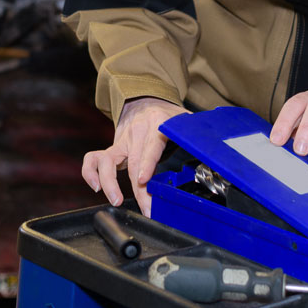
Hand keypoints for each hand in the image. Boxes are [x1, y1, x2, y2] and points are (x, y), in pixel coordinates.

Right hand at [81, 97, 186, 216]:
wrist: (144, 98)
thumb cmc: (167, 113)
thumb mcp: (185, 118)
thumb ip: (197, 132)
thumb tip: (217, 148)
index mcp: (156, 125)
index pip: (150, 145)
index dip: (146, 163)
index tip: (144, 180)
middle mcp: (136, 133)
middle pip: (133, 163)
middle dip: (139, 190)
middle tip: (148, 210)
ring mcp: (121, 141)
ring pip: (107, 160)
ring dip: (109, 182)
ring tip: (116, 200)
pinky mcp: (112, 149)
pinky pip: (93, 159)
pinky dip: (90, 173)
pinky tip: (96, 187)